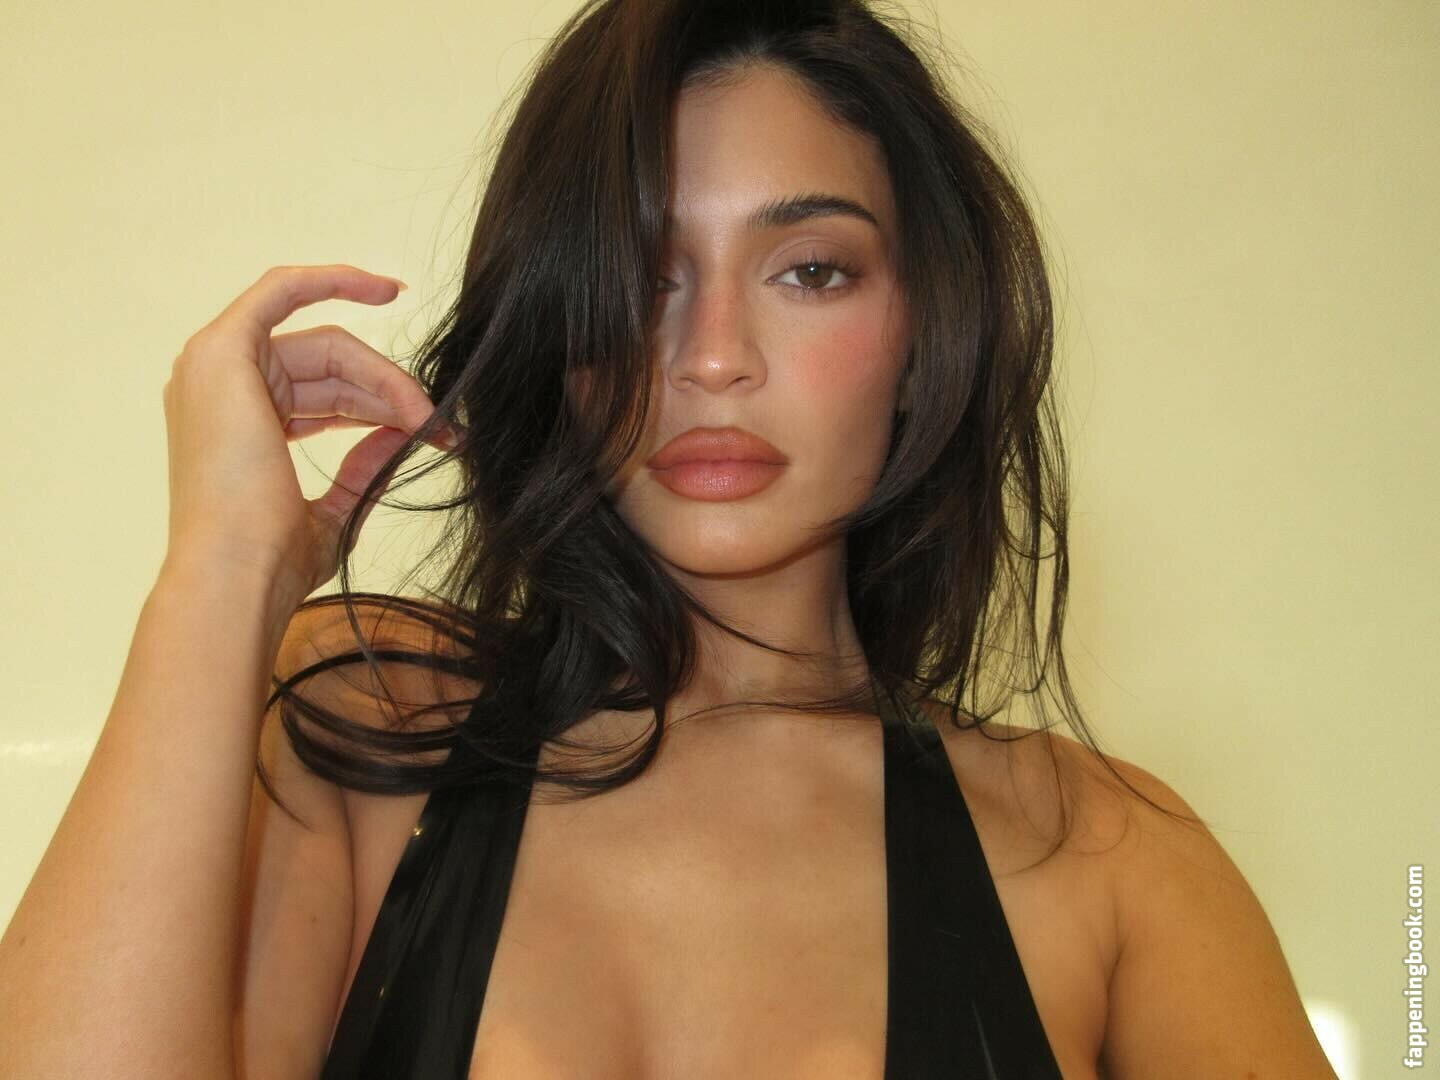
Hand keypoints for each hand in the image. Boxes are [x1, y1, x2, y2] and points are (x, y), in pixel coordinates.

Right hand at [160, 264, 454, 602]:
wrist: (237, 575)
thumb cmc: (272, 561)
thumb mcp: (333, 513)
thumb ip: (362, 470)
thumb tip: (402, 432)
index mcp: (237, 428)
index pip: (323, 397)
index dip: (379, 403)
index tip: (428, 418)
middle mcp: (218, 392)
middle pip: (330, 369)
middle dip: (391, 394)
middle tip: (439, 428)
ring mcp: (214, 368)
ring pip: (327, 346)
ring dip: (384, 378)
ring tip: (427, 416)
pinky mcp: (222, 351)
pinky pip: (282, 290)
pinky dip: (332, 281)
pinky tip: (383, 290)